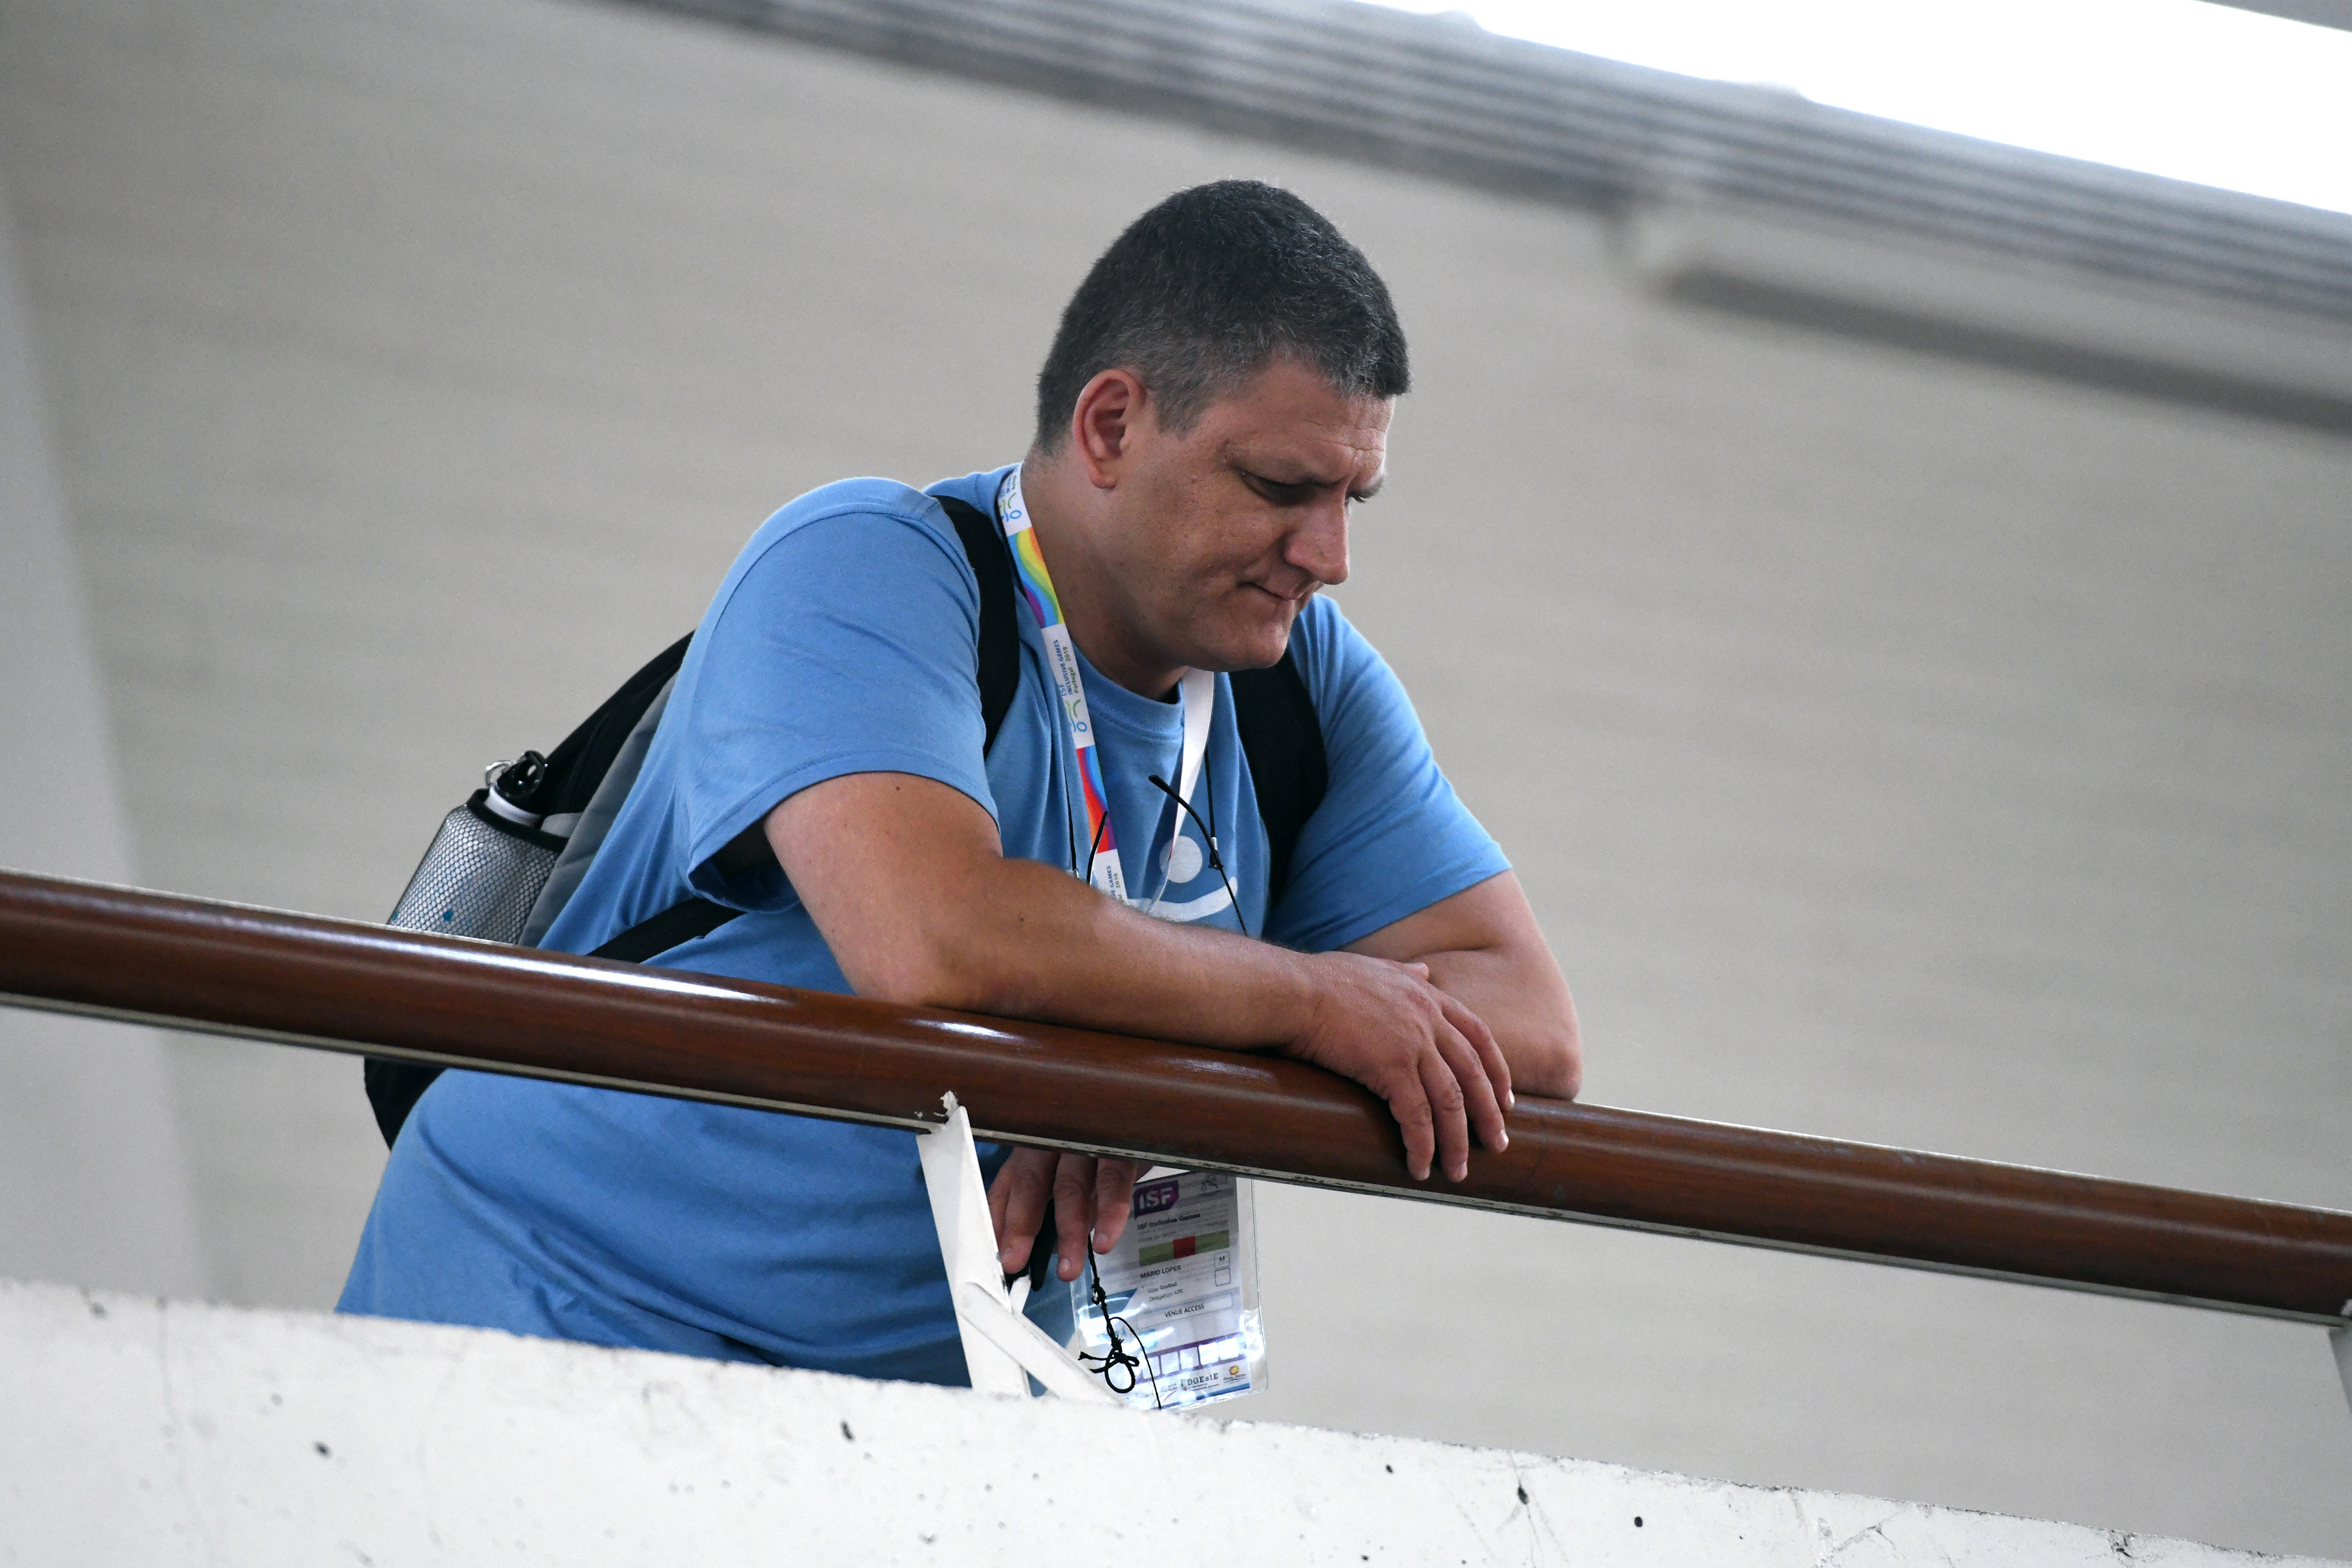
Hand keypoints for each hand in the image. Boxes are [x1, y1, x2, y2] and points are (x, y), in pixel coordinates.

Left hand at [988, 1148, 1144, 1282]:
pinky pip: (1112, 1181)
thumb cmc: (1109, 1144)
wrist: (1145, 1108)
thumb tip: (1056, 1249)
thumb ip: (1068, 1206)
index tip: (997, 1256)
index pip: (1008, 1185)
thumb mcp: (1081, 1173)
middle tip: (1014, 1264)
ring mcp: (1086, 1139)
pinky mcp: (1120, 1143)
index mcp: (1037, 1149)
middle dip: (1021, 1227)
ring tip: (1069, 1270)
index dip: (998, 1220)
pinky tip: (1105, 1242)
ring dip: (1068, 1232)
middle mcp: (1054, 1141)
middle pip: (1031, 1184)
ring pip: (1070, 1187)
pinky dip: (1109, 1213)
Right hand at [1288, 951, 1511, 1182]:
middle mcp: (1429, 1021)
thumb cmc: (1323, 980)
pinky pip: (1416, 1116)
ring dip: (1457, 1142)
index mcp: (1428, 998)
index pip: (1479, 1036)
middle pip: (1473, 1075)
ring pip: (1450, 1102)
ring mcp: (1413, 1045)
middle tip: (1497, 1144)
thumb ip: (1405, 971)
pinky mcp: (1391, 1068)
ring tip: (1458, 1170)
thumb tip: (1426, 972)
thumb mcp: (1375, 967)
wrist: (1295, 992)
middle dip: (1488, 1115)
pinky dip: (1423, 1145)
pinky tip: (1421, 1166)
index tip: (1506, 1099)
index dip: (1497, 1071)